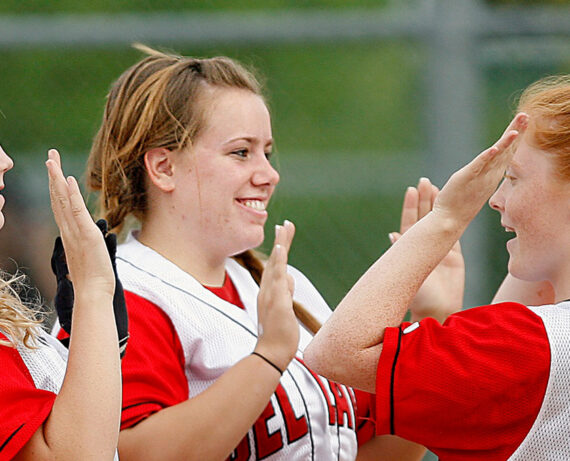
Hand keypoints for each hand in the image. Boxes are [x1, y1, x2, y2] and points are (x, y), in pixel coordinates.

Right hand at [47, 149, 126, 352]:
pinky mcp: (86, 235)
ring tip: (52, 160)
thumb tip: (87, 240)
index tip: (54, 170)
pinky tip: (68, 180)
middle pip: (57, 197)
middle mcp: (68, 230)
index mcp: (69, 234)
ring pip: (63, 201)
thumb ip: (85, 244)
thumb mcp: (88, 255)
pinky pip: (77, 212)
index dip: (56, 186)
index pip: (60, 205)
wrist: (93, 294)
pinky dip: (71, 196)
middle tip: (50, 154)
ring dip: (57, 179)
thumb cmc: (93, 279)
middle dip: (53, 175)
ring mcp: (76, 232)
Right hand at [254, 220, 298, 372]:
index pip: (276, 265)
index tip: (283, 233)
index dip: (280, 248)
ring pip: (275, 265)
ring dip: (280, 246)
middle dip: (281, 240)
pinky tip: (280, 249)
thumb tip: (289, 278)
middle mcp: (267, 290)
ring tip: (284, 228)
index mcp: (268, 291)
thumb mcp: (284, 308)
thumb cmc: (278, 333)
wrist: (272, 352)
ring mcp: (271, 295)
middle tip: (286, 223)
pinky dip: (279, 262)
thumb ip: (286, 291)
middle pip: (275, 260)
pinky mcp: (277, 301)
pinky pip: (278, 278)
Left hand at [390, 178, 463, 322]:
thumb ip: (400, 254)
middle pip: (424, 218)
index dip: (411, 205)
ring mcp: (439, 251)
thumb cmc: (419, 297)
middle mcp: (424, 248)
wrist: (438, 312)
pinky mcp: (455, 258)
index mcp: (410, 250)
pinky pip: (454, 235)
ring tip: (438, 188)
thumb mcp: (406, 273)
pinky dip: (453, 222)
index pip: (410, 222)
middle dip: (424, 200)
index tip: (412, 189)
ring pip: (438, 224)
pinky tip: (453, 209)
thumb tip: (392, 234)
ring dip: (437, 207)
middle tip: (425, 181)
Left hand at [433, 112, 527, 226]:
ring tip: (515, 129)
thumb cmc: (459, 203)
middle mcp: (489, 175)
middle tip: (527, 115)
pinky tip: (494, 148)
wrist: (449, 220)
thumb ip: (481, 172)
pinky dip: (487, 157)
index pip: (507, 152)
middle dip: (517, 132)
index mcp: (492, 175)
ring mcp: (480, 177)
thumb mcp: (475, 183)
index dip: (516, 137)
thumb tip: (485, 162)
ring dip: (506, 142)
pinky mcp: (466, 178)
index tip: (524, 121)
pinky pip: (478, 166)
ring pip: (496, 156)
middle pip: (506, 150)